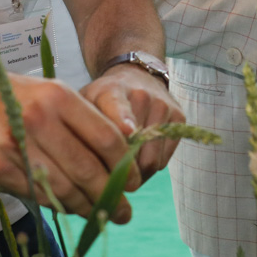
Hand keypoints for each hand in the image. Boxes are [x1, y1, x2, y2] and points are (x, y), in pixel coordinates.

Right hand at [0, 70, 138, 222]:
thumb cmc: (15, 95)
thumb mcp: (53, 93)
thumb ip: (84, 123)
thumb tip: (118, 162)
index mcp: (59, 98)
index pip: (106, 140)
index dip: (125, 167)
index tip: (135, 182)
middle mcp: (40, 121)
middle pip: (88, 170)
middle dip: (112, 196)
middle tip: (125, 211)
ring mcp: (16, 147)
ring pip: (64, 188)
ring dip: (87, 207)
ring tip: (101, 214)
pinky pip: (38, 195)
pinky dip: (59, 205)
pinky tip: (71, 207)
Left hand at [80, 64, 184, 184]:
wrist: (136, 77)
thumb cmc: (103, 99)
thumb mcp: (84, 105)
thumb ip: (78, 128)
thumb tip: (76, 166)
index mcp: (112, 91)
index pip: (119, 107)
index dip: (123, 120)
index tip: (127, 131)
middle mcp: (142, 96)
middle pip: (135, 149)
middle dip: (119, 172)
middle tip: (107, 178)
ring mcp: (163, 106)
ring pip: (151, 161)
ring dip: (136, 174)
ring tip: (123, 169)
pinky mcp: (179, 118)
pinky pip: (164, 161)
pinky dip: (150, 168)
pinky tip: (138, 158)